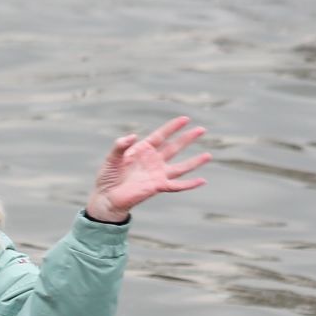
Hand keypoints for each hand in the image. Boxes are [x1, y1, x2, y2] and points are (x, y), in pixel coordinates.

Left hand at [86, 117, 209, 223]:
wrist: (107, 197)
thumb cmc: (108, 176)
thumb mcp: (112, 157)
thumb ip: (120, 145)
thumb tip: (133, 136)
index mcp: (143, 149)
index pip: (161, 135)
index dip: (172, 127)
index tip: (185, 118)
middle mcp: (153, 160)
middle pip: (174, 147)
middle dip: (188, 138)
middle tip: (202, 129)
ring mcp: (157, 174)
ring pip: (180, 166)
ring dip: (194, 162)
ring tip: (208, 155)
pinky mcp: (158, 187)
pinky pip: (177, 185)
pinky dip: (190, 184)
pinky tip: (202, 181)